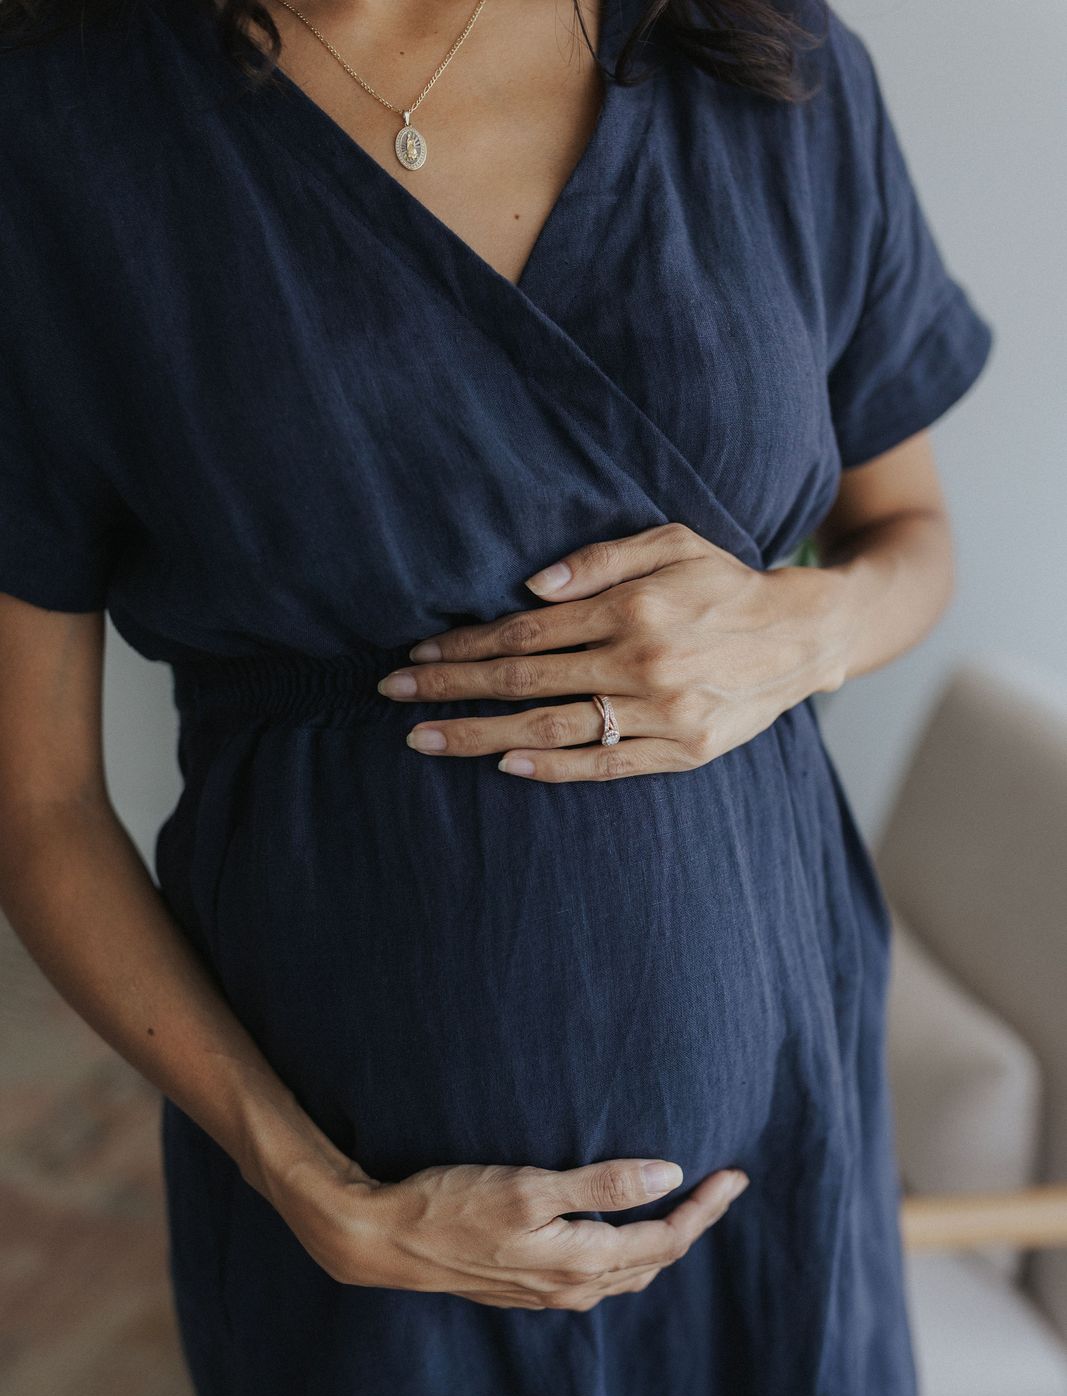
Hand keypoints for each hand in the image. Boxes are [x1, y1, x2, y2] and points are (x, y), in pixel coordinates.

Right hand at [283, 1154, 749, 1309]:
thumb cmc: (453, 1204)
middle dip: (694, 1225)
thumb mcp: (531, 1187)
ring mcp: (547, 1292)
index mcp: (581, 1263)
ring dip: (662, 1245)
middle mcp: (571, 1288)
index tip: (736, 1176)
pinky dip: (626, 1255)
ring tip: (685, 1210)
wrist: (385, 1239)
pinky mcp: (525, 1286)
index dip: (706, 1209)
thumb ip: (600, 1184)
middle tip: (724, 1187)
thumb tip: (668, 1177)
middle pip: (654, 1261)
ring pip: (626, 1274)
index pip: (666, 1240)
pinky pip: (597, 1278)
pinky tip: (619, 1237)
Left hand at [376, 522, 844, 781]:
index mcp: (633, 608)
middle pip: (524, 682)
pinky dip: (552, 769)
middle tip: (391, 692)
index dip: (465, 644)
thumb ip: (602, 558)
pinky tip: (504, 766)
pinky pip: (604, 765)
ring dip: (479, 735)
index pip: (526, 632)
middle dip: (450, 687)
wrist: (803, 637)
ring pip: (552, 729)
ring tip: (424, 739)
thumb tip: (529, 586)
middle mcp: (642, 663)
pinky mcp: (682, 751)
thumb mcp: (672, 542)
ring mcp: (662, 713)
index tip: (416, 651)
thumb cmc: (725, 582)